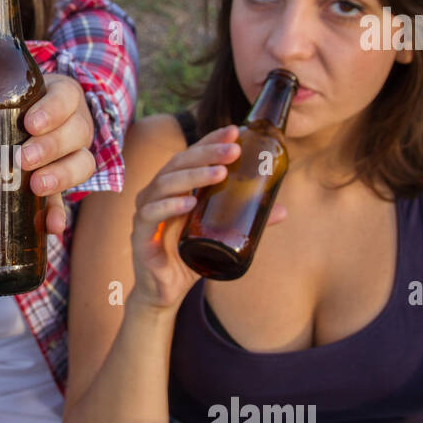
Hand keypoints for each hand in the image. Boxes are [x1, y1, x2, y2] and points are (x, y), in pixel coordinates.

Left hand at [0, 74, 94, 234]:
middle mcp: (70, 124)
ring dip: (62, 175)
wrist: (9, 139)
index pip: (66, 96)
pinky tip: (51, 228)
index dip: (54, 109)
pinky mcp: (63, 185)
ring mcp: (71, 155)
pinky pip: (70, 199)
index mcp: (51, 97)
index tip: (30, 123)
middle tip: (24, 159)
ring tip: (37, 186)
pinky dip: (60, 214)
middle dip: (53, 145)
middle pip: (78, 130)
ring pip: (83, 162)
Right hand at [128, 124, 288, 310]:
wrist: (164, 292)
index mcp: (173, 188)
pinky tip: (190, 202)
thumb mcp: (220, 235)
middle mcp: (156, 194)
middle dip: (206, 153)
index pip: (190, 156)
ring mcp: (145, 213)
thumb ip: (245, 221)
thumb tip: (282, 209)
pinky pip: (151, 214)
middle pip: (178, 163)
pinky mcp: (140, 235)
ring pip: (164, 184)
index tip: (235, 130)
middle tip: (234, 150)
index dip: (210, 140)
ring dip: (193, 176)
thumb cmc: (189, 257)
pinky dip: (170, 206)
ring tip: (220, 174)